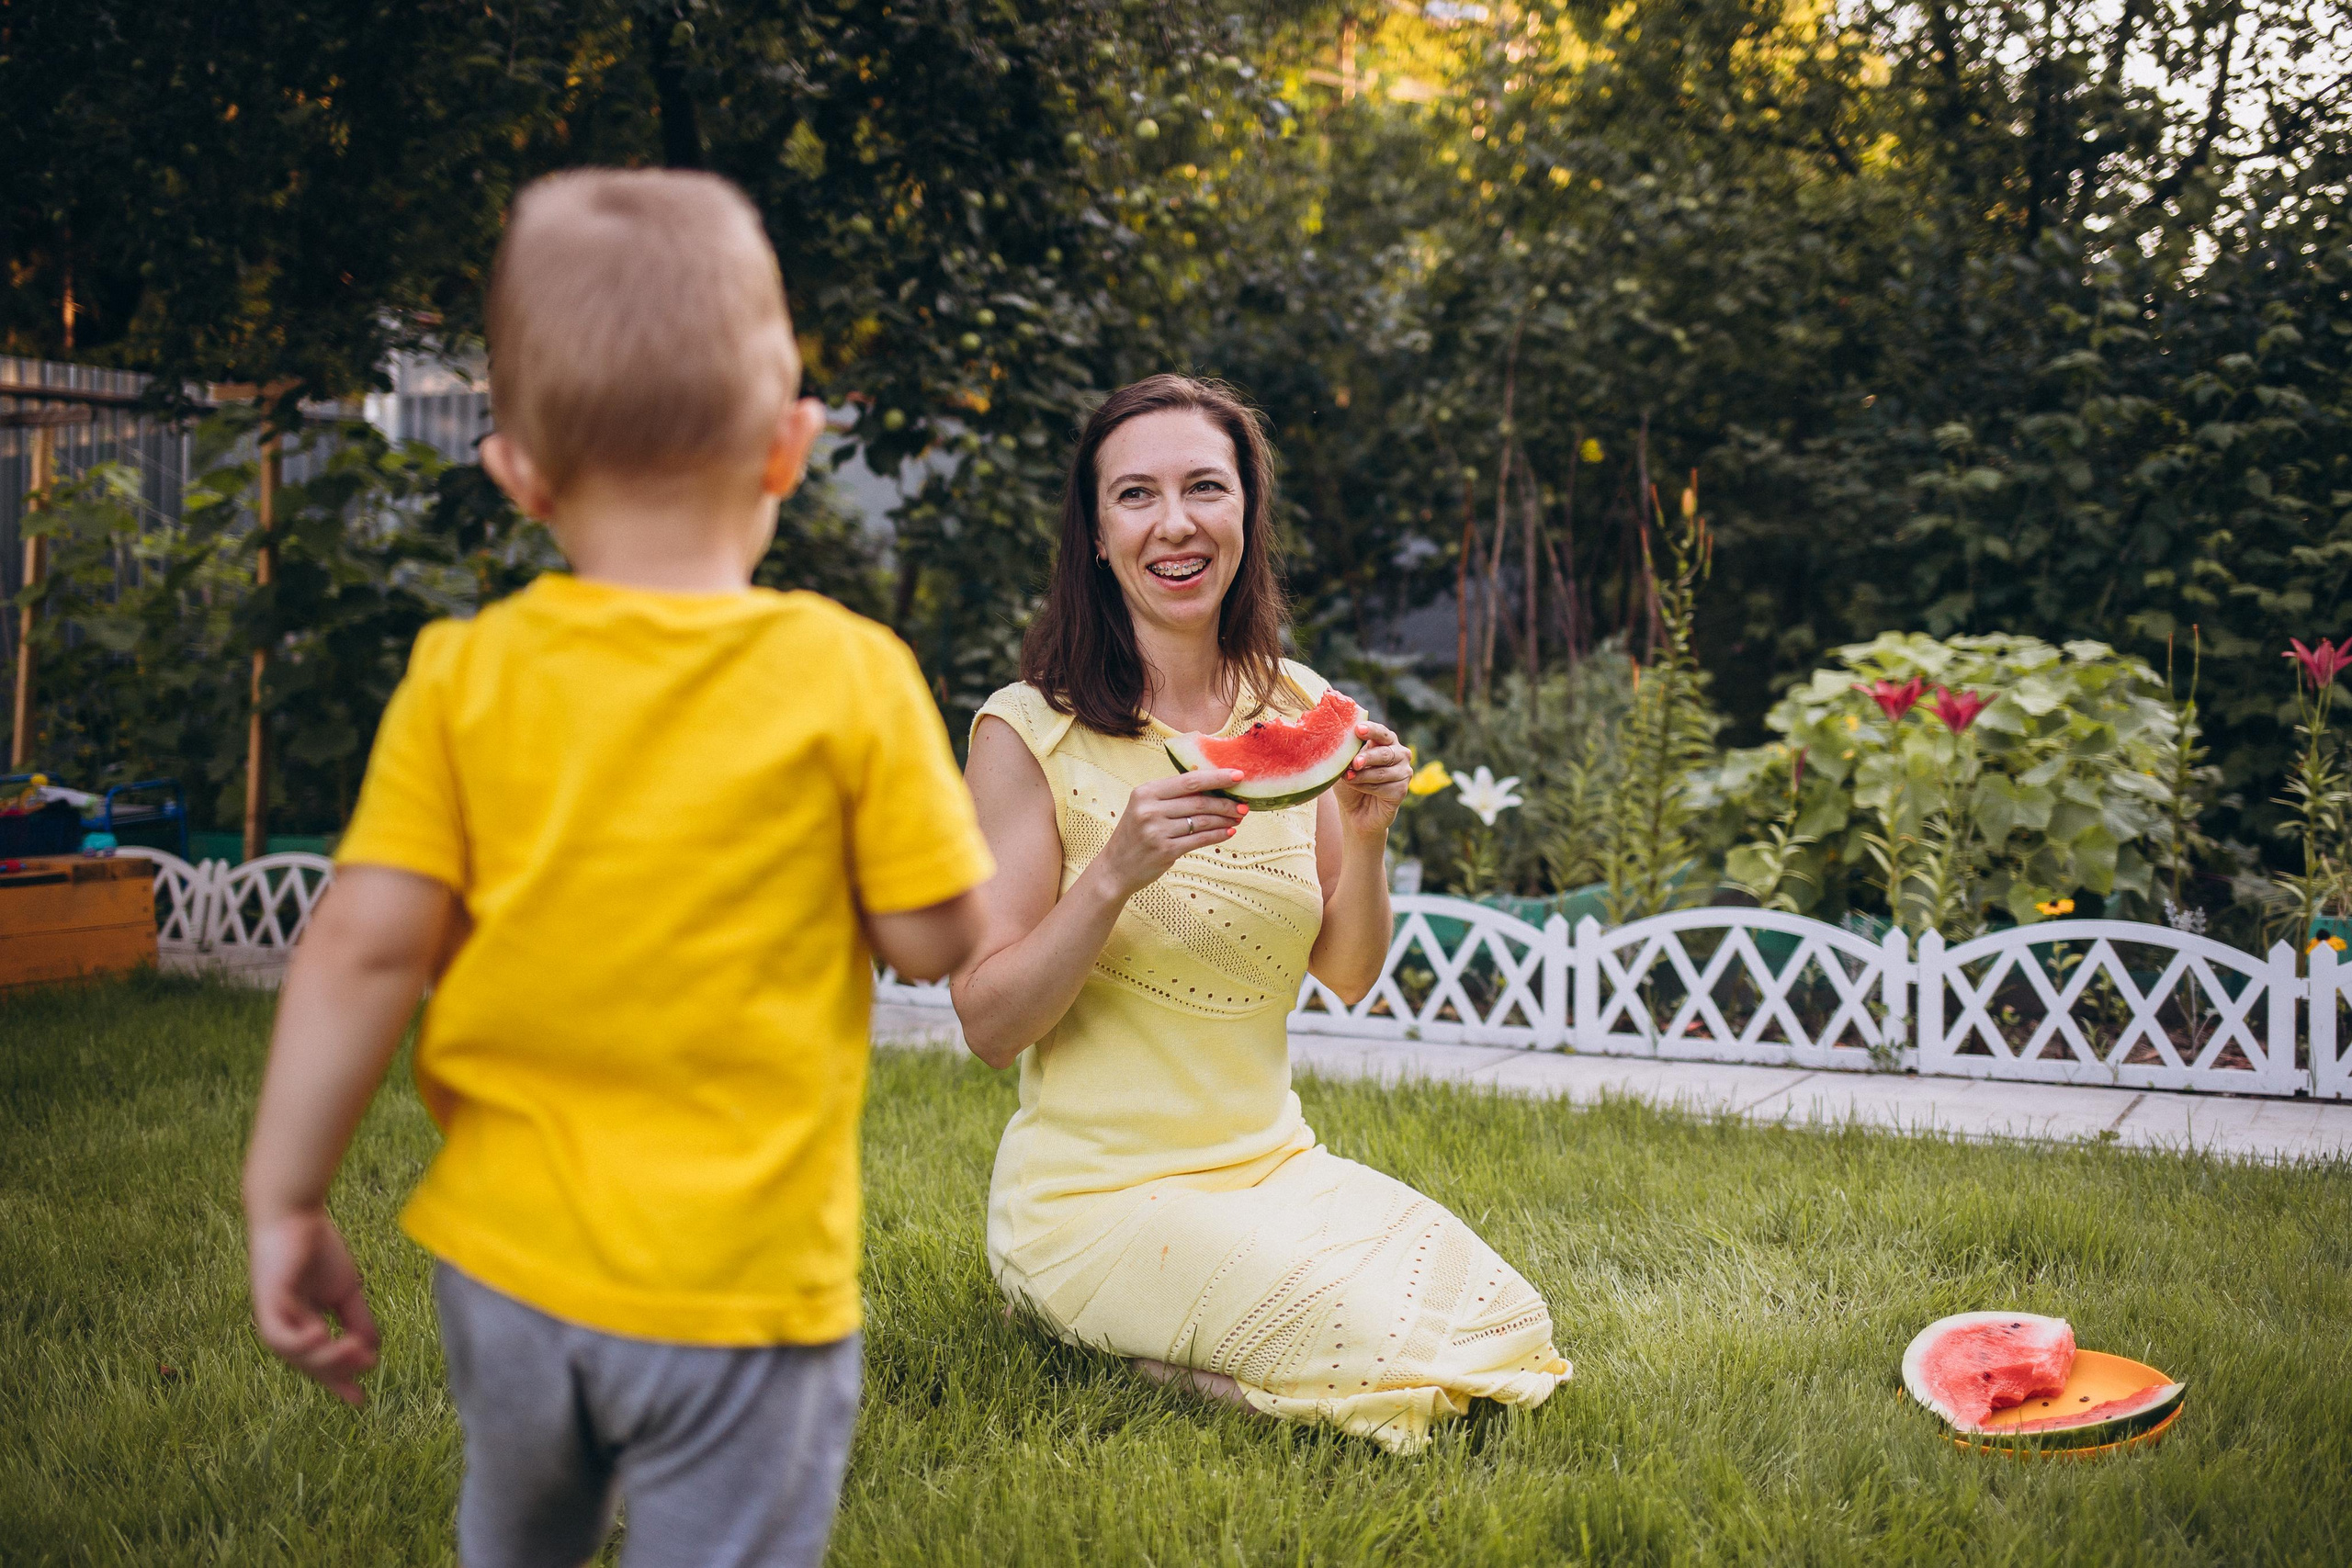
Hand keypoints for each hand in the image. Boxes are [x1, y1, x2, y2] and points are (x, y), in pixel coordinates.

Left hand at [249, 1208, 379, 1406]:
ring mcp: (274, 1317)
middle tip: (367, 1367)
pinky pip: (281, 1337)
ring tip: (355, 1349)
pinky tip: (322, 1334)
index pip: (321, 1361)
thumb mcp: (346, 1291)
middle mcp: (285, 1327)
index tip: (360, 1401)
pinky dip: (300, 1343)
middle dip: (338, 1371)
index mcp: (302, 1325)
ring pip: (298, 1356)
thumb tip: (373, 1351)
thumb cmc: (317, 1248)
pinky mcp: (267, 1304)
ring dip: (328, 1357)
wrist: (296, 1215)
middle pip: (311, 1364)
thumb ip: (358, 1321)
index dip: (340, 1381)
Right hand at [1092, 768, 1247, 899]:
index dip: (1216, 777)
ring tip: (1239, 818)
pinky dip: (1218, 835)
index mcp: (1146, 792)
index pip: (1189, 780)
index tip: (1238, 776)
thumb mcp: (1146, 807)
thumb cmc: (1136, 835)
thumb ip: (1172, 796)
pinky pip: (1200, 839)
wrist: (1115, 868)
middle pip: (1199, 801)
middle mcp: (1149, 809)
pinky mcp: (1165, 850)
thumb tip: (1213, 785)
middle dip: (1226, 802)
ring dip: (1225, 819)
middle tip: (1243, 805)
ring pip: (1202, 821)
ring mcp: (1156, 830)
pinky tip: (1229, 832)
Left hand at [1334, 720, 1410, 836]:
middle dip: (1368, 757)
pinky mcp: (1402, 790)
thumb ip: (1349, 752)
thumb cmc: (1351, 781)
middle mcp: (1399, 754)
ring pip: (1382, 772)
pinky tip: (1359, 790)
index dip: (1371, 731)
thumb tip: (1344, 742)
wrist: (1355, 811)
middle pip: (1385, 753)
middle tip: (1354, 763)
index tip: (1358, 730)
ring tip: (1349, 778)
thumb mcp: (1346, 764)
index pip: (1381, 733)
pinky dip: (1366, 788)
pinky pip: (1383, 788)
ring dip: (1362, 776)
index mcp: (1386, 741)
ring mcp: (1403, 772)